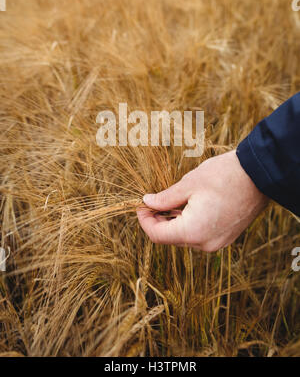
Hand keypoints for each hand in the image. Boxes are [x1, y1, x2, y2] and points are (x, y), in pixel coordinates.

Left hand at [137, 150, 267, 250]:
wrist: (259, 175)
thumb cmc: (224, 176)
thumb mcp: (189, 184)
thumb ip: (165, 198)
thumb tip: (148, 202)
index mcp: (194, 232)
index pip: (158, 235)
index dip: (144, 221)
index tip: (140, 205)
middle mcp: (206, 244)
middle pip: (171, 238)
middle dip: (158, 221)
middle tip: (151, 201)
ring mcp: (218, 242)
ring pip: (185, 237)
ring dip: (173, 222)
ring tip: (168, 201)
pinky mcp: (226, 236)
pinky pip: (200, 234)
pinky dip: (189, 223)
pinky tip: (186, 205)